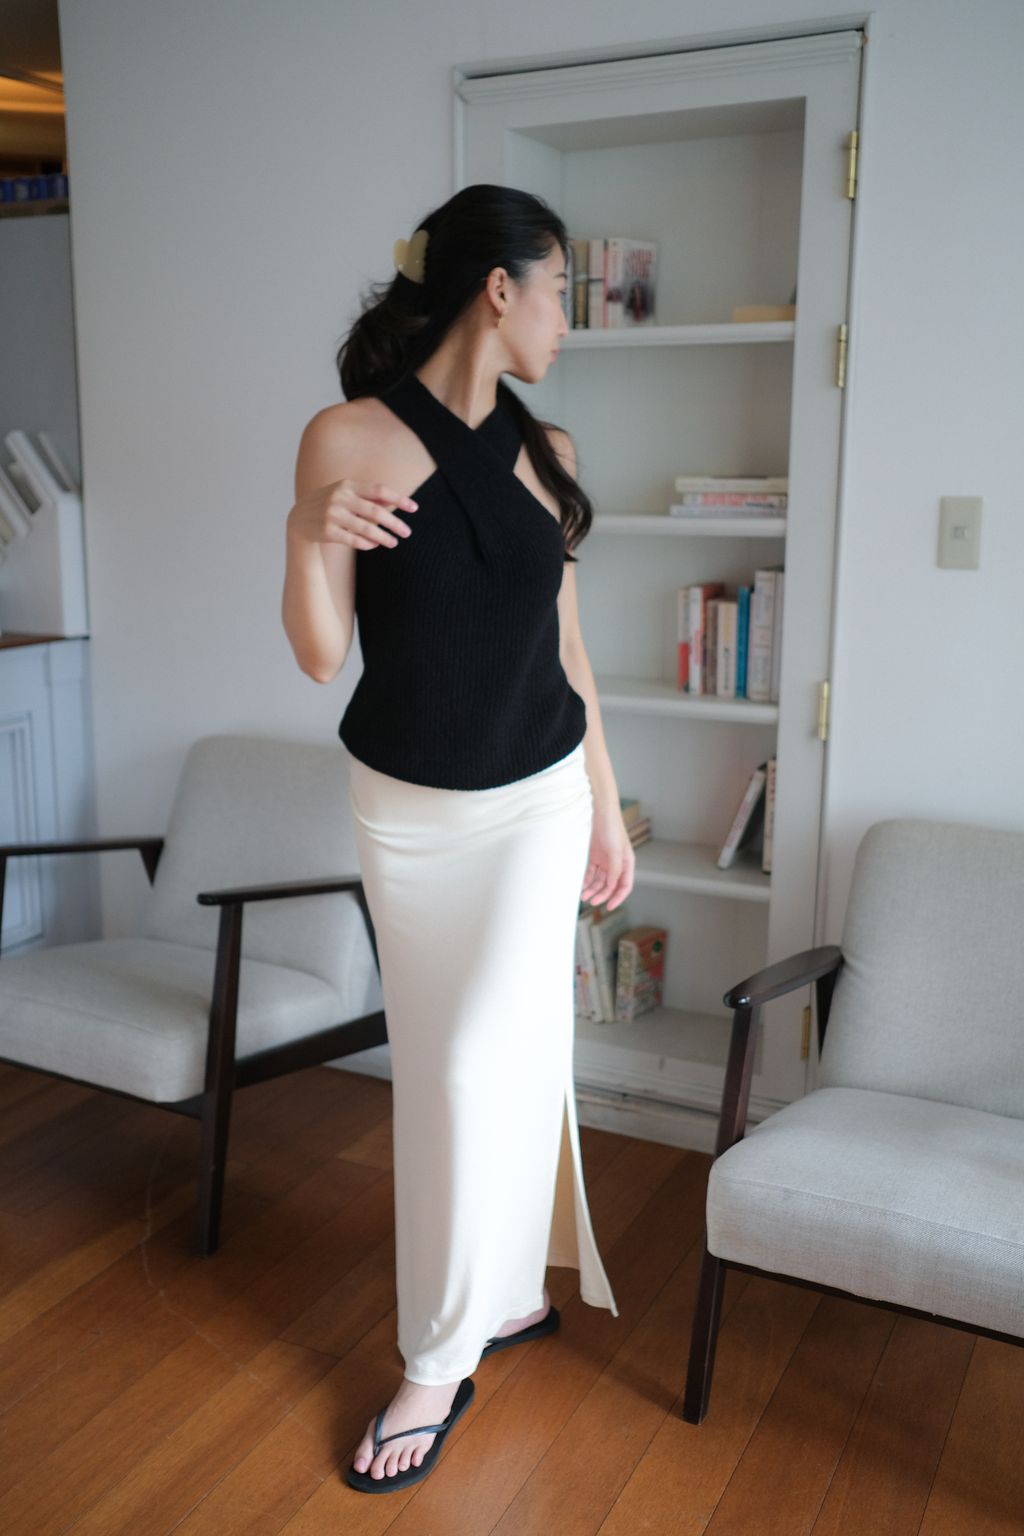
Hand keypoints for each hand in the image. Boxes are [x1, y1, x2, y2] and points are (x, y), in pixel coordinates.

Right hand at [287, 479, 417, 550]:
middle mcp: (340, 497)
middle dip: (394, 523)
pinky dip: (367, 544)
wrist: (298, 519)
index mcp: (347, 485)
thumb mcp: (345, 494)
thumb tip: (394, 501)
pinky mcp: (328, 531)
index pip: (379, 490)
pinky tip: (375, 545)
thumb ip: (367, 497)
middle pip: (376, 511)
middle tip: (407, 532)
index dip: (398, 499)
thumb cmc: (329, 505)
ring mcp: (333, 514)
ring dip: (384, 537)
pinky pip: (354, 540)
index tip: (414, 508)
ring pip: (366, 528)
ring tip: (394, 542)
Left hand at [581, 802, 634, 910]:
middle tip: (591, 901)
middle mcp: (617, 864)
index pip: (624, 886)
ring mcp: (605, 860)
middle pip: (610, 885)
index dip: (618, 897)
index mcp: (627, 863)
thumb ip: (614, 869)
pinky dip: (586, 880)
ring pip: (599, 880)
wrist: (600, 811)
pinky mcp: (594, 856)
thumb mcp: (616, 850)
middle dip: (601, 894)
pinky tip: (581, 885)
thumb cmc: (612, 828)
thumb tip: (612, 886)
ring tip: (583, 896)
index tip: (609, 907)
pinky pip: (591, 872)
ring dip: (592, 889)